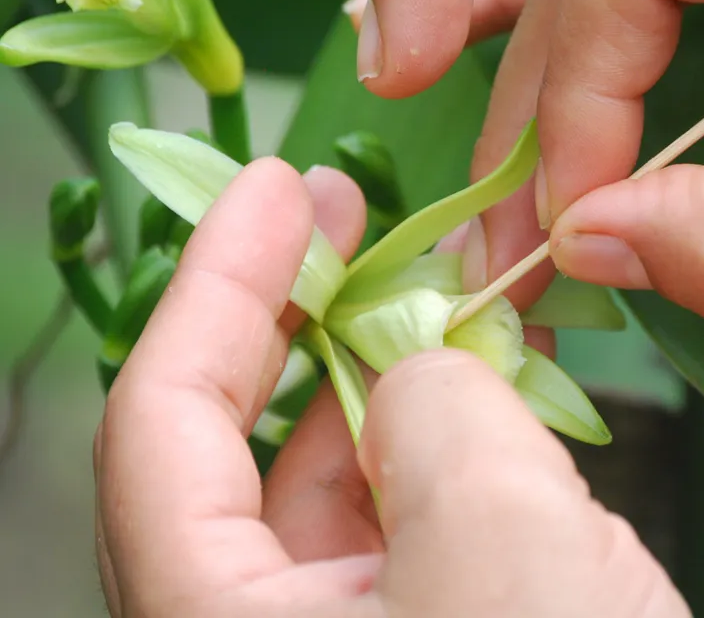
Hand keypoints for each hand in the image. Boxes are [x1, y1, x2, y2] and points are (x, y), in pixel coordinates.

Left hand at [93, 159, 687, 616]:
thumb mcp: (497, 550)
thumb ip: (442, 415)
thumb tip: (429, 365)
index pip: (163, 429)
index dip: (218, 288)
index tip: (276, 187)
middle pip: (254, 442)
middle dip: (305, 312)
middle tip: (348, 207)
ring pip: (354, 469)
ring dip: (401, 363)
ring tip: (455, 275)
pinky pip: (429, 503)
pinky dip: (462, 425)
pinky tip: (506, 369)